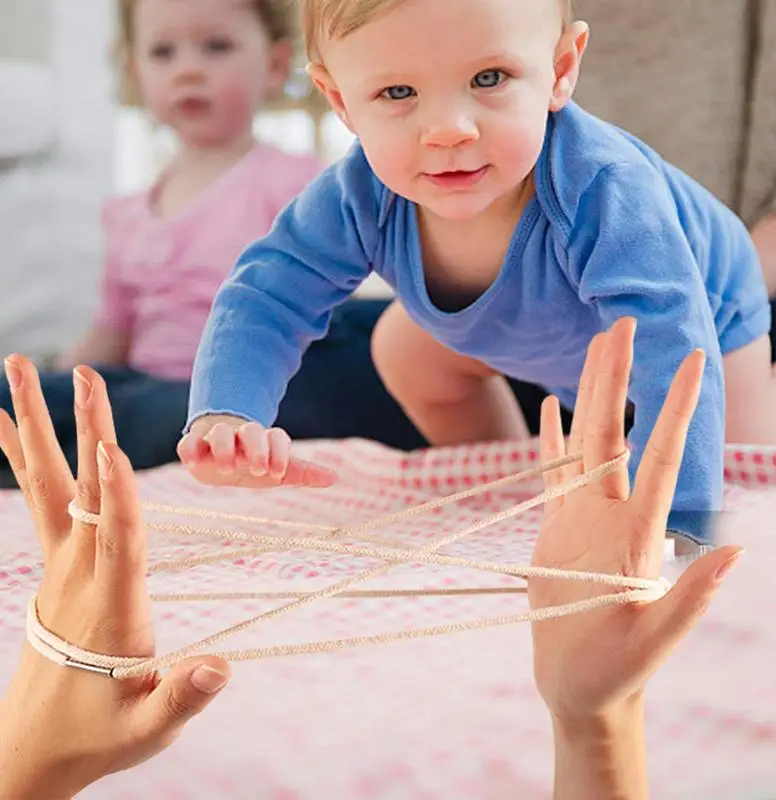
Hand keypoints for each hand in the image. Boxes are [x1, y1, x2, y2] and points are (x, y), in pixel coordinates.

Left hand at [0, 357, 230, 799]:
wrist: (32, 750)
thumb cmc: (99, 734)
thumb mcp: (148, 728)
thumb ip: (184, 696)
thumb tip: (223, 665)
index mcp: (110, 606)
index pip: (117, 539)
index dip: (117, 495)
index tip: (112, 448)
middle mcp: (78, 575)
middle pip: (78, 492)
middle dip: (79, 430)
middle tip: (77, 374)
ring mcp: (60, 566)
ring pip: (48, 484)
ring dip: (37, 425)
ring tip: (21, 369)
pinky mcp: (55, 566)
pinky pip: (39, 499)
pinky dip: (22, 457)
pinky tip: (5, 426)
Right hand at [178, 415, 335, 488]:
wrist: (219, 456)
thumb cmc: (253, 464)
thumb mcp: (276, 469)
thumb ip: (301, 472)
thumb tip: (334, 478)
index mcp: (265, 440)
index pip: (277, 437)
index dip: (280, 452)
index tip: (277, 473)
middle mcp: (242, 435)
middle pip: (251, 430)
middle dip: (257, 448)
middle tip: (259, 470)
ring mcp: (216, 438)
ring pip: (220, 432)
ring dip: (225, 448)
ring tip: (229, 469)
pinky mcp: (193, 445)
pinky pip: (188, 441)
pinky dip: (190, 449)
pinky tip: (193, 464)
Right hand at [529, 318, 742, 724]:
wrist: (580, 687)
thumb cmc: (616, 673)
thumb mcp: (651, 644)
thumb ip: (689, 600)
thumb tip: (736, 553)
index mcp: (637, 533)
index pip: (657, 457)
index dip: (671, 409)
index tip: (687, 361)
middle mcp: (611, 514)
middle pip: (612, 432)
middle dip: (618, 378)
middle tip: (623, 324)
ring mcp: (581, 518)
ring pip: (583, 442)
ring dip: (587, 394)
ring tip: (595, 350)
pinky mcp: (555, 530)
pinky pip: (552, 474)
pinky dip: (551, 439)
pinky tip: (552, 407)